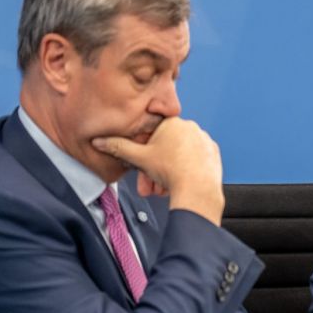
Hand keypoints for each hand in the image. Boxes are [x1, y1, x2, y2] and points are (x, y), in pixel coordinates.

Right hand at [92, 117, 223, 224]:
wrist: (198, 189)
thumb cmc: (171, 172)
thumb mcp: (139, 158)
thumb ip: (118, 147)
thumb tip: (99, 141)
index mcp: (172, 122)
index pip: (151, 136)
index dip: (142, 154)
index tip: (140, 166)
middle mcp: (191, 128)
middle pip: (164, 149)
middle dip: (153, 170)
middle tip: (149, 185)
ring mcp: (204, 140)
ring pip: (178, 156)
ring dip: (166, 173)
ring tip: (162, 189)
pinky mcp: (212, 154)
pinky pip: (193, 161)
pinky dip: (184, 171)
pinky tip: (178, 183)